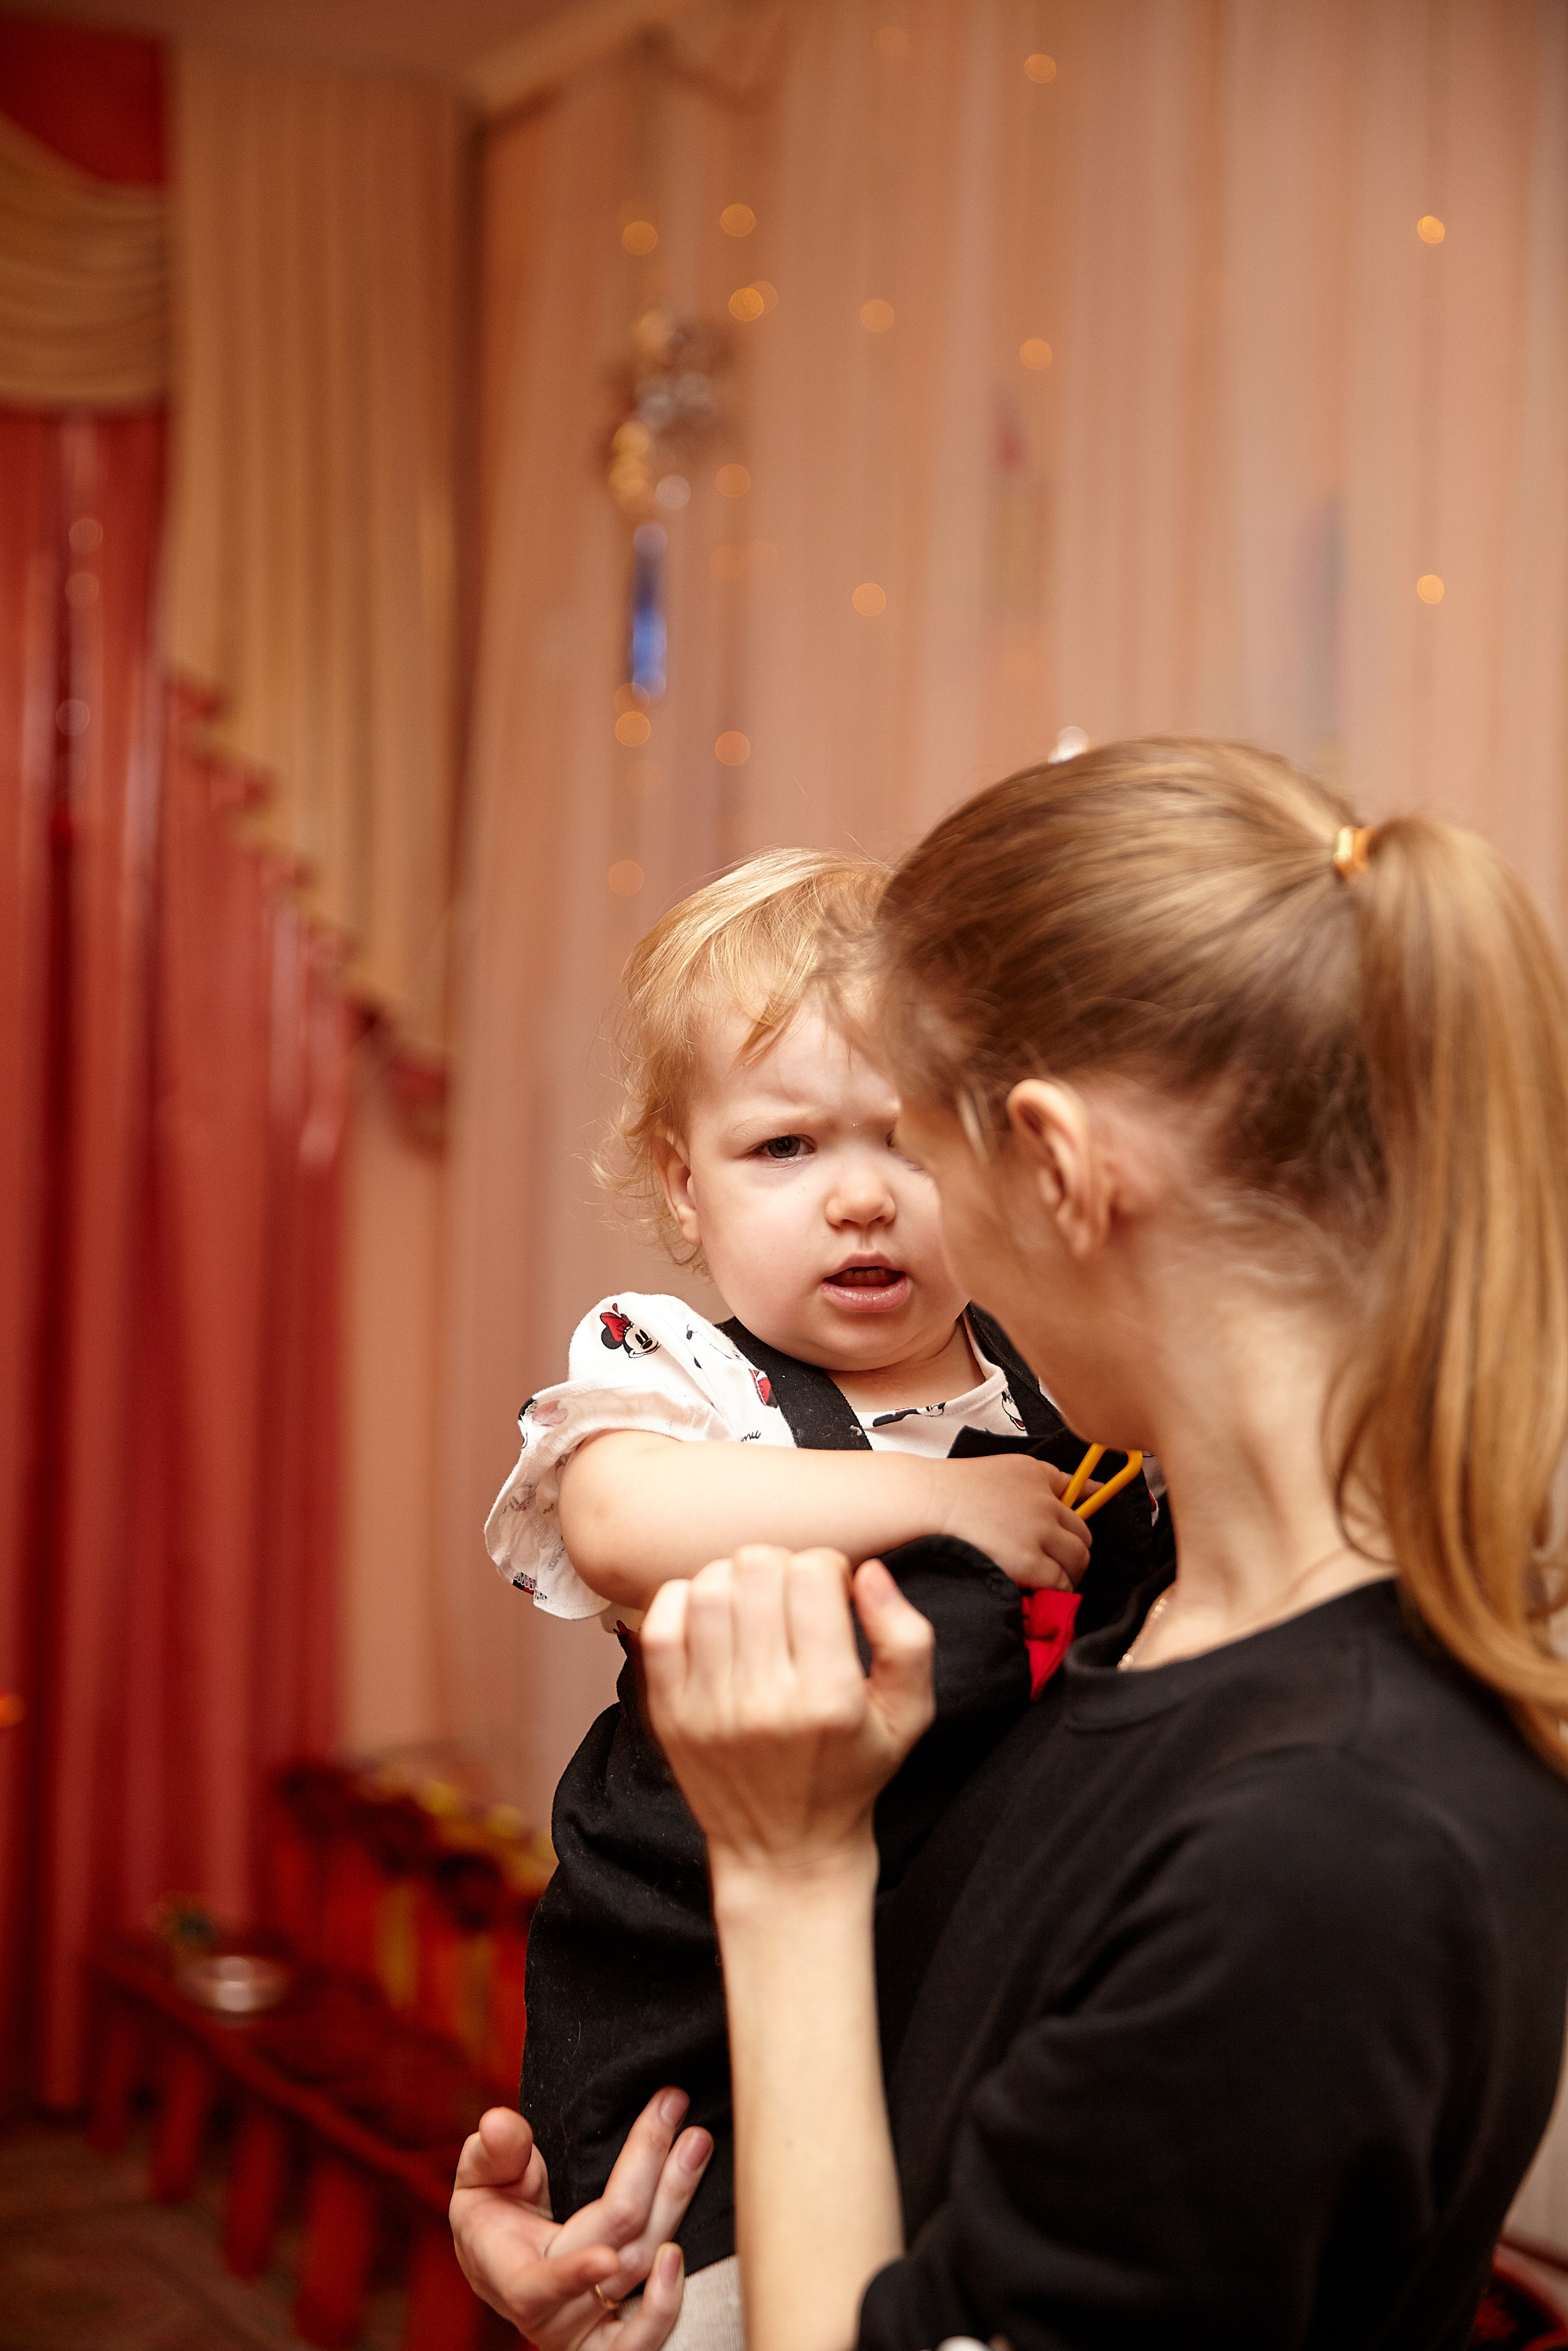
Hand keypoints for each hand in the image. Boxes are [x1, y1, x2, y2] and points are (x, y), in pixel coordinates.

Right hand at [449, 2090, 711, 2347]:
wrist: (503, 2257)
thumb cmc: (492, 2212)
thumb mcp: (481, 2176)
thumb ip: (494, 2153)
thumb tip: (497, 2124)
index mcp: (509, 2274)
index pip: (543, 2284)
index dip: (574, 2275)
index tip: (607, 2257)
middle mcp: (550, 2313)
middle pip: (615, 2249)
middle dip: (647, 2173)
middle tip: (672, 2109)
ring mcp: (585, 2331)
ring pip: (642, 2270)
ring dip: (674, 2201)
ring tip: (695, 2144)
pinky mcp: (613, 2339)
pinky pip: (644, 2337)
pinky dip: (666, 2304)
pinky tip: (681, 2252)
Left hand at [641, 1546, 934, 1878]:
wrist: (784, 1851)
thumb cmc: (851, 1773)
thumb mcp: (909, 1716)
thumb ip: (908, 1639)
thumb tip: (868, 1571)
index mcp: (830, 1698)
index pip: (813, 1575)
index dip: (828, 1568)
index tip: (831, 1594)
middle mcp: (765, 1701)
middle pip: (757, 1569)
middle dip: (782, 1566)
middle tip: (791, 1597)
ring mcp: (709, 1708)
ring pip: (709, 1588)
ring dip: (735, 1580)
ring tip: (753, 1606)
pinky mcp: (669, 1714)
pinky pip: (660, 1625)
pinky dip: (684, 1602)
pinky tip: (713, 1620)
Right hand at [937, 1453, 1090, 1589]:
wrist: (926, 1503)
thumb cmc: (946, 1490)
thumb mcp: (992, 1473)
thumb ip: (1020, 1488)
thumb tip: (1033, 1512)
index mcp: (1035, 1473)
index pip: (1077, 1484)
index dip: (1091, 1495)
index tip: (1103, 1495)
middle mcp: (1045, 1501)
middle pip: (1084, 1531)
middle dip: (1075, 1549)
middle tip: (1060, 1563)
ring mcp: (1040, 1531)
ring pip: (1079, 1559)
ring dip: (1070, 1572)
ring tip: (1052, 1582)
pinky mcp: (1031, 1561)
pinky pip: (1062, 1583)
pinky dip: (1058, 1591)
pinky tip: (1042, 1593)